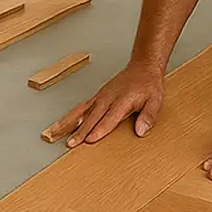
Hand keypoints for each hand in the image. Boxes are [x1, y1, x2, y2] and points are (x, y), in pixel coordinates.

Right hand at [44, 62, 164, 147]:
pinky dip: (71, 115)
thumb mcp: (156, 101)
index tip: (89, 140)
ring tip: (55, 133)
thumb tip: (141, 131)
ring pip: (81, 111)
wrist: (142, 68)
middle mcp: (108, 98)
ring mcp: (101, 97)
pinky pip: (81, 107)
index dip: (99, 130)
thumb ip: (148, 116)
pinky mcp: (97, 96)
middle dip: (80, 131)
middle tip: (70, 144)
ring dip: (68, 123)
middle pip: (92, 117)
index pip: (109, 118)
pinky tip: (62, 124)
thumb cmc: (148, 85)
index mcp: (123, 100)